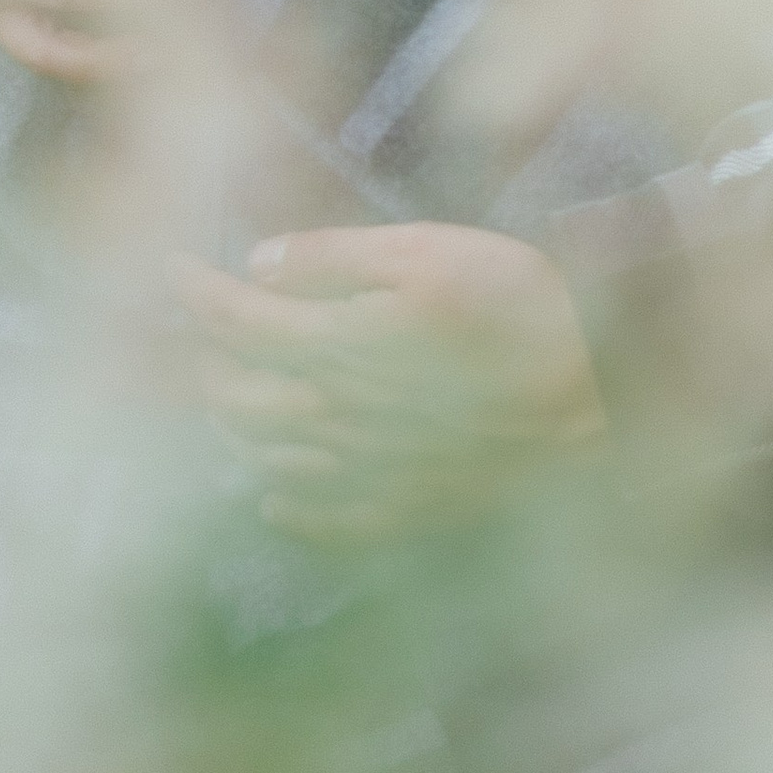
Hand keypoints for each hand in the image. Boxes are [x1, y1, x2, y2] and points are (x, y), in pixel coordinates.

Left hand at [176, 222, 603, 539]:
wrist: (601, 402)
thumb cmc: (521, 310)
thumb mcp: (430, 253)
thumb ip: (336, 260)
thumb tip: (259, 264)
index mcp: (337, 347)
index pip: (237, 322)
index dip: (194, 293)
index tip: (171, 268)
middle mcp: (338, 418)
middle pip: (237, 399)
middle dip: (206, 360)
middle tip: (205, 331)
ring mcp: (370, 472)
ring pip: (267, 461)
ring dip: (233, 428)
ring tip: (229, 396)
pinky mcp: (408, 510)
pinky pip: (323, 520)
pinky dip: (285, 505)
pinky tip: (275, 494)